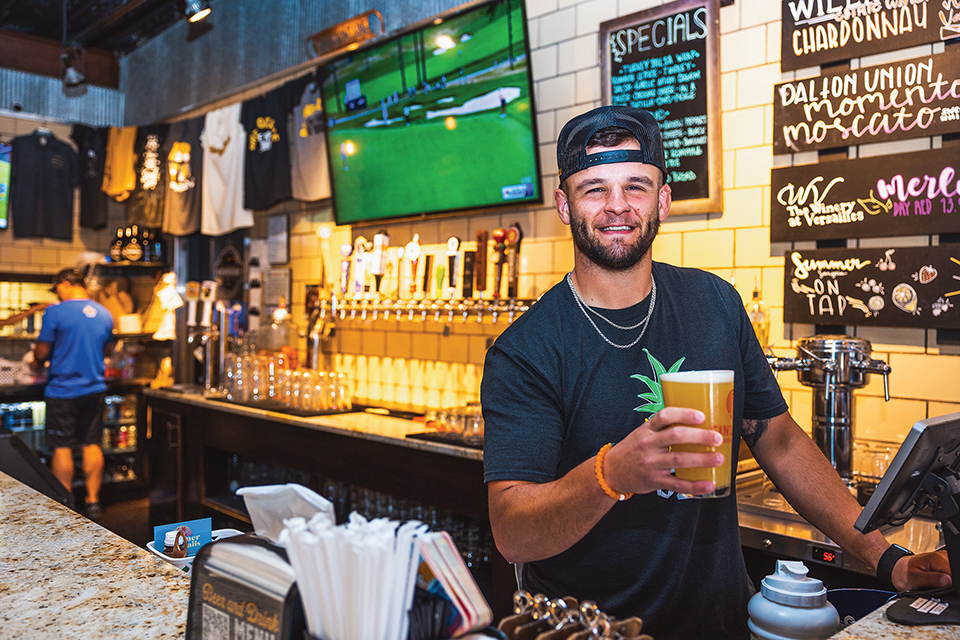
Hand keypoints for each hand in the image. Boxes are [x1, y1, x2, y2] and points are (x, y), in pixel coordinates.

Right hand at [603, 407, 723, 496]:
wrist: (612, 471)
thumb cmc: (633, 449)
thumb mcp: (642, 433)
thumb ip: (663, 428)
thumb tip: (698, 423)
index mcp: (647, 429)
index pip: (664, 416)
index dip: (684, 414)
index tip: (701, 416)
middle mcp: (648, 444)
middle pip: (676, 436)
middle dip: (700, 436)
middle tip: (717, 438)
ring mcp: (651, 463)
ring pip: (679, 460)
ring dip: (702, 459)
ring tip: (719, 459)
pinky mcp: (654, 481)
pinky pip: (677, 484)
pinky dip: (695, 485)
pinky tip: (708, 484)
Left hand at [892, 550, 951, 591]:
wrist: (897, 569)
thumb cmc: (903, 573)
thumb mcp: (914, 579)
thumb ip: (932, 580)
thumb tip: (948, 581)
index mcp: (936, 558)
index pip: (954, 572)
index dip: (952, 583)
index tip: (943, 588)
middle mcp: (942, 556)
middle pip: (955, 573)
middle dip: (950, 583)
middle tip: (935, 586)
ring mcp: (944, 560)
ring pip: (954, 574)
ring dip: (948, 582)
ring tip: (933, 583)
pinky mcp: (944, 564)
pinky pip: (951, 574)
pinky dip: (946, 580)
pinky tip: (936, 581)